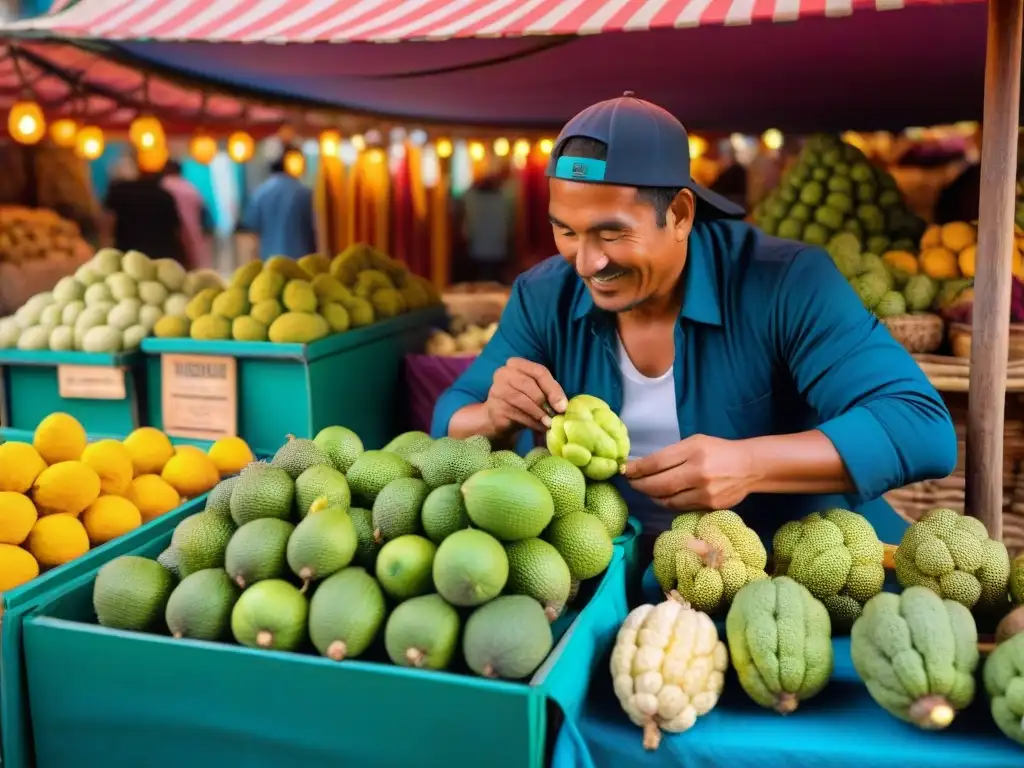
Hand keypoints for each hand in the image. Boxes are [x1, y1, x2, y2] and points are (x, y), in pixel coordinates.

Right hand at [485, 358, 567, 436]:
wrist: (499, 418)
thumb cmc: (522, 401)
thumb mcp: (537, 392)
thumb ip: (549, 392)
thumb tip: (562, 406)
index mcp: (516, 364)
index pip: (539, 371)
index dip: (553, 389)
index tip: (563, 405)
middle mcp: (503, 373)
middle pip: (530, 385)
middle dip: (546, 402)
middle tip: (556, 416)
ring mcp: (497, 390)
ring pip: (523, 401)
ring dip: (540, 414)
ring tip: (549, 424)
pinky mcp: (495, 408)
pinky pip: (517, 415)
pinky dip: (532, 423)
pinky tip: (539, 427)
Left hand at [621, 434, 760, 510]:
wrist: (750, 467)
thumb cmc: (718, 450)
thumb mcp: (695, 442)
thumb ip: (671, 454)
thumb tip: (642, 466)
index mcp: (693, 451)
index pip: (657, 463)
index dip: (637, 469)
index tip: (625, 470)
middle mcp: (698, 473)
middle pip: (659, 485)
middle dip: (639, 485)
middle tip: (630, 482)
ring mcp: (705, 493)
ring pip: (667, 500)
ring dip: (651, 496)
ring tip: (643, 489)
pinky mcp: (709, 507)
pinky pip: (680, 507)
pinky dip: (666, 502)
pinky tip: (661, 496)